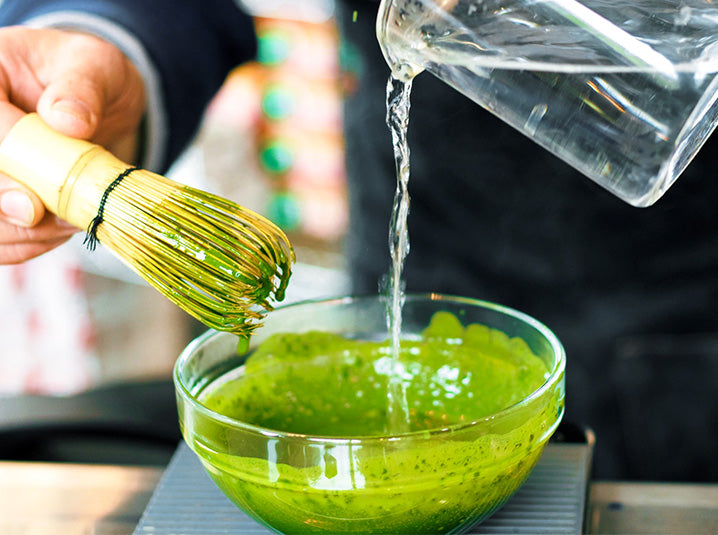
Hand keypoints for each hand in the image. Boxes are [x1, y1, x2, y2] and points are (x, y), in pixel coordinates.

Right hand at [0, 26, 145, 263]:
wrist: (102, 102)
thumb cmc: (91, 76)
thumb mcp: (96, 66)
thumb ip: (81, 89)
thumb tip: (67, 120)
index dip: (3, 176)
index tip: (33, 207)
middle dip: (10, 213)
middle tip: (61, 222)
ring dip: (26, 234)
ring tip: (73, 223)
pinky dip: (28, 243)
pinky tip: (61, 231)